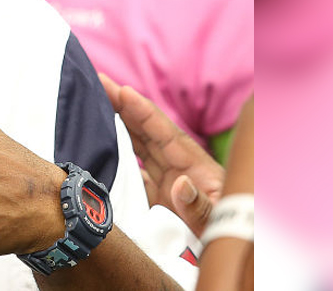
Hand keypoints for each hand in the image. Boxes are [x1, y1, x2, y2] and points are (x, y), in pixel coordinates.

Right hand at [100, 73, 220, 235]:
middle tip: (98, 83)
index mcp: (194, 167)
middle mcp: (180, 169)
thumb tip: (180, 183)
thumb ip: (201, 206)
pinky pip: (136, 174)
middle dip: (123, 106)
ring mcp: (170, 183)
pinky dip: (119, 159)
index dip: (141, 111)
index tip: (121, 90)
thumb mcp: (221, 221)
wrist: (239, 248)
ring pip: (139, 147)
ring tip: (93, 105)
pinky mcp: (162, 200)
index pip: (163, 132)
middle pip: (146, 131)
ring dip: (118, 126)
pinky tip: (102, 150)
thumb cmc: (235, 233)